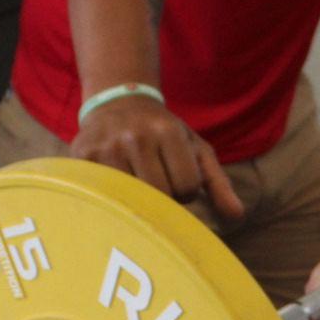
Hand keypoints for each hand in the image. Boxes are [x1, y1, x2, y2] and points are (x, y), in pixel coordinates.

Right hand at [71, 97, 244, 222]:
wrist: (117, 103)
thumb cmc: (163, 133)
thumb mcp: (195, 149)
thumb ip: (218, 183)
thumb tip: (237, 216)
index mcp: (168, 131)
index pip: (187, 188)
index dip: (186, 191)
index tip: (176, 178)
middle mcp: (135, 136)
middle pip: (159, 195)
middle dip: (164, 198)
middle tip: (157, 183)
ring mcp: (106, 147)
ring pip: (130, 199)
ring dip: (137, 200)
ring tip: (136, 181)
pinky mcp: (82, 157)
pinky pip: (104, 196)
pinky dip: (113, 198)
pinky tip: (114, 185)